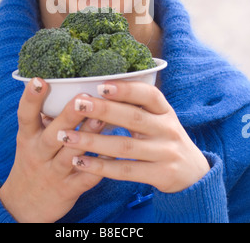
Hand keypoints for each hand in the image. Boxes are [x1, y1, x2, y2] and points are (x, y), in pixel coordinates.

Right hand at [0, 79, 103, 222]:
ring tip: (103, 118)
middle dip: (68, 116)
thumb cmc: (33, 161)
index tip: (39, 80)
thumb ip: (45, 117)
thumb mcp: (30, 139)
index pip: (25, 116)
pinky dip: (100, 167)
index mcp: (28, 138)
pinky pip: (86, 178)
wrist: (22, 207)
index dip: (31, 98)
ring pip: (71, 154)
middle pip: (53, 134)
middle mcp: (39, 154)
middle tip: (82, 97)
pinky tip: (114, 153)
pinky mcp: (68, 190)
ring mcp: (54, 172)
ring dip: (87, 137)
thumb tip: (66, 84)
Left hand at [58, 81, 210, 193]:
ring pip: (125, 146)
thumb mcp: (158, 119)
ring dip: (93, 141)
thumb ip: (135, 107)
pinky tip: (79, 162)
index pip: (149, 94)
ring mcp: (165, 153)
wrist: (193, 173)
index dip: (126, 89)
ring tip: (67, 136)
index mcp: (166, 110)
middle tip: (77, 104)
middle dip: (104, 110)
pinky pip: (126, 171)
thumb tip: (97, 90)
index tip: (101, 85)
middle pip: (134, 117)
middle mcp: (168, 129)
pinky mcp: (161, 175)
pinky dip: (101, 167)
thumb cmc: (164, 138)